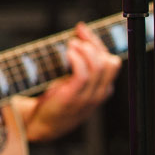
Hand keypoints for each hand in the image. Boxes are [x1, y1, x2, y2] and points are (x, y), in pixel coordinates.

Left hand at [21, 21, 119, 140]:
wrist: (42, 125)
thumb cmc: (56, 99)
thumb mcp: (73, 80)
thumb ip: (80, 60)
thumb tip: (80, 29)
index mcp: (103, 89)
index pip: (112, 61)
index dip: (98, 43)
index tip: (81, 30)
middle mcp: (100, 93)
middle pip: (109, 62)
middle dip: (93, 45)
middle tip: (76, 38)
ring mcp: (88, 97)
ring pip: (98, 67)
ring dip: (85, 50)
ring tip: (71, 44)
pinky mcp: (73, 97)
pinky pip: (82, 75)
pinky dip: (77, 60)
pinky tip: (68, 53)